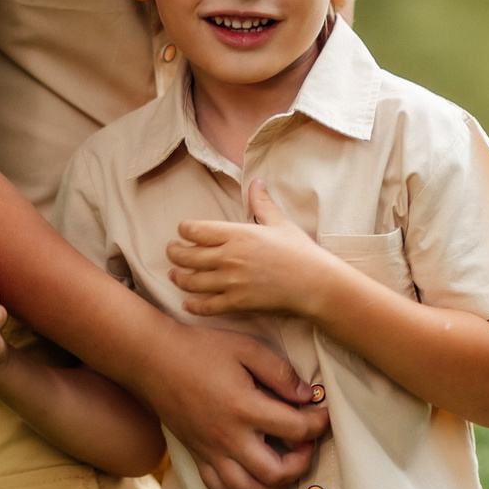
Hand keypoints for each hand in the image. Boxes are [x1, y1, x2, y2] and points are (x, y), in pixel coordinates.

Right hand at [148, 320, 329, 488]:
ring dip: (275, 484)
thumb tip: (308, 397)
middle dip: (302, 462)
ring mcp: (210, 450)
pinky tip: (253, 471)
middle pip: (277, 472)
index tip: (322, 414)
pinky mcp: (196, 455)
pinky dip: (243, 488)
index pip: (296, 429)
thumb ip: (280, 373)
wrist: (152, 358)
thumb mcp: (246, 348)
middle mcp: (228, 437)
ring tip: (284, 463)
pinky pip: (221, 488)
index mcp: (244, 408)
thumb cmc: (199, 349)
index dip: (318, 423)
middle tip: (306, 444)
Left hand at [167, 182, 344, 318]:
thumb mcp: (279, 223)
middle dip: (174, 253)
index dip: (184, 230)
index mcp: (237, 234)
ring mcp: (231, 281)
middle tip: (172, 252)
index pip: (195, 230)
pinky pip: (207, 306)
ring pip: (191, 281)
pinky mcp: (237, 302)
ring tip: (174, 275)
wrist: (315, 283)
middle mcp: (229, 257)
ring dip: (179, 278)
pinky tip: (188, 304)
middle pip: (186, 256)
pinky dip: (194, 306)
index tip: (183, 232)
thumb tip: (256, 181)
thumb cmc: (299, 251)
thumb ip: (262, 203)